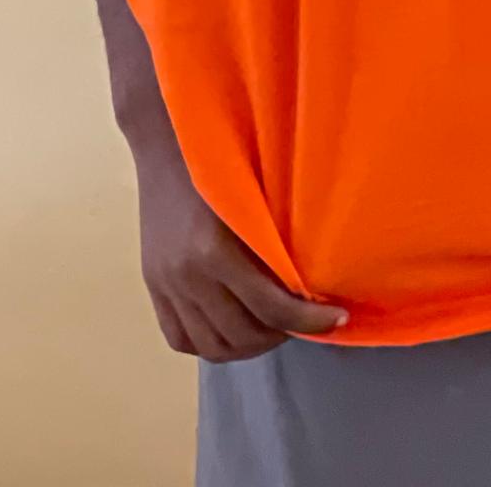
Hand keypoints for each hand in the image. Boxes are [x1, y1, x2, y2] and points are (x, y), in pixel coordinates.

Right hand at [133, 133, 346, 361]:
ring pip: (211, 346)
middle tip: (306, 320)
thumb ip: (277, 241)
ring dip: (249, 345)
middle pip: (242, 335)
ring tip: (274, 327)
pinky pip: (181, 339)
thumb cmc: (226, 157)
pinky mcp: (153, 287)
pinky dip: (213, 343)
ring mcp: (166, 286)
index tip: (337, 318)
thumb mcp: (258, 196)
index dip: (309, 321)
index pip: (271, 309)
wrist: (167, 143)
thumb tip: (315, 281)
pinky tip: (237, 328)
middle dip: (281, 335)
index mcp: (216, 252)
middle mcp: (188, 277)